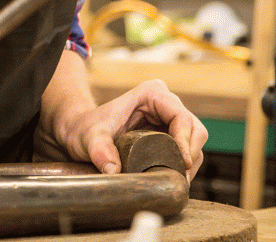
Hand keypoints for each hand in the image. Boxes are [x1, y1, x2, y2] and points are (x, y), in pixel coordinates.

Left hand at [41, 79, 207, 179]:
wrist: (80, 134)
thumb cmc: (85, 129)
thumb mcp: (89, 138)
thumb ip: (99, 150)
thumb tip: (112, 169)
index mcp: (152, 94)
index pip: (181, 117)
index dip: (186, 141)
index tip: (181, 163)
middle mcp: (165, 103)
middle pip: (195, 129)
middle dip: (190, 154)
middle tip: (179, 178)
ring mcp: (169, 120)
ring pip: (195, 142)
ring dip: (189, 163)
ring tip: (175, 181)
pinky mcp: (169, 135)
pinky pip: (187, 151)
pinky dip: (184, 166)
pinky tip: (172, 178)